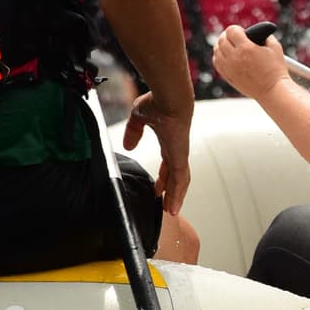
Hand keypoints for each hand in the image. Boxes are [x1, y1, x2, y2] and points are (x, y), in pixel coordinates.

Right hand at [124, 91, 192, 214]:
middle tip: (166, 204)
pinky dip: (177, 194)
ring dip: (175, 196)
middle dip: (171, 190)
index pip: (168, 163)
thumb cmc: (157, 102)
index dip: (164, 176)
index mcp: (168, 141)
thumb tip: (129, 145)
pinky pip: (180, 180)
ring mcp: (180, 154)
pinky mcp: (180, 157)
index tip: (159, 188)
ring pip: (180, 181)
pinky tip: (173, 206)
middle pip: (175, 175)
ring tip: (171, 210)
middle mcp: (176, 149)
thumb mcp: (139, 118)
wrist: (169, 99)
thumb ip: (134, 132)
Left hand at [212, 25, 289, 99]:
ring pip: (216, 50)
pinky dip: (218, 56)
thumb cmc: (276, 70)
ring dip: (221, 45)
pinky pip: (216, 62)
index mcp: (246, 48)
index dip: (236, 29)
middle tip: (234, 36)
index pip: (231, 31)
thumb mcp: (275, 48)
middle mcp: (234, 57)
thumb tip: (259, 32)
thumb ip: (266, 36)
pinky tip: (225, 55)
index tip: (241, 31)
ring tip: (229, 45)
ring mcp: (229, 68)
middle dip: (227, 35)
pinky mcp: (228, 76)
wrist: (272, 90)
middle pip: (222, 40)